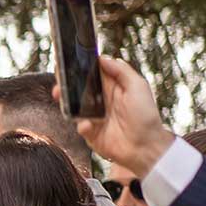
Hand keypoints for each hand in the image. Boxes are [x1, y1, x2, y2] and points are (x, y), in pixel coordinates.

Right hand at [67, 55, 175, 177]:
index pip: (93, 73)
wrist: (144, 147)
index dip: (81, 67)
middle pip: (79, 88)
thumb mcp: (138, 87)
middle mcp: (101, 101)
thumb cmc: (145, 116)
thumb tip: (103, 58)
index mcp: (112, 87)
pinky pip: (79, 126)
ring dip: (66, 101)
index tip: (69, 61)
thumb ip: (121, 71)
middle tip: (60, 80)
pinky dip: (82, 125)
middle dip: (67, 83)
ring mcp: (94, 116)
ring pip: (74, 106)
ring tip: (61, 96)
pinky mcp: (90, 132)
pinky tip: (87, 125)